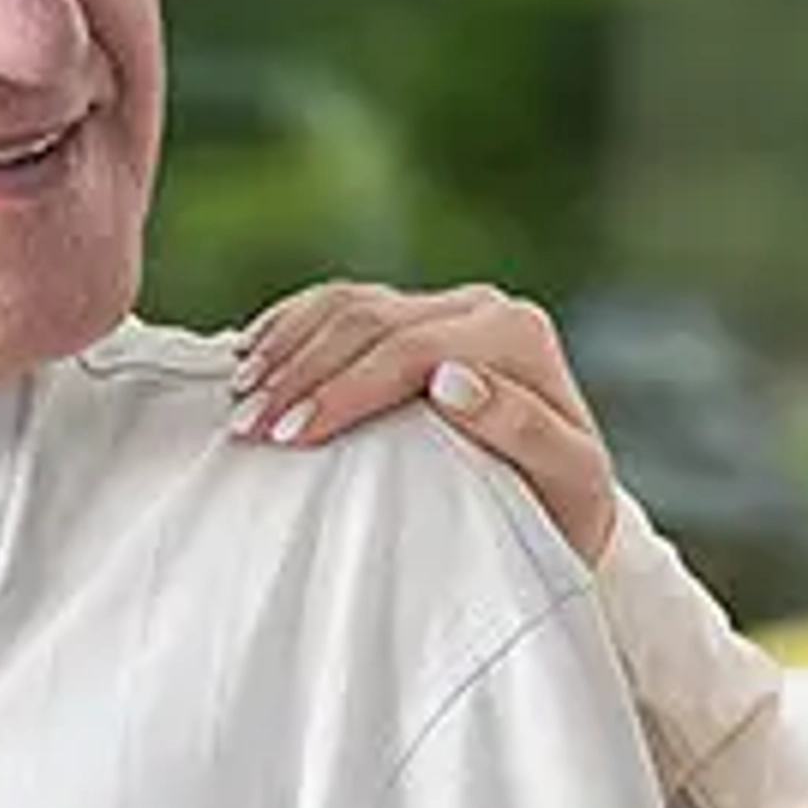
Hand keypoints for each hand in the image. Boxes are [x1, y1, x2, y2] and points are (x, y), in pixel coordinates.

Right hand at [226, 279, 620, 565]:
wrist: (565, 501)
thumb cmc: (564, 505)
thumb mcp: (567, 481)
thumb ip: (523, 430)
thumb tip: (452, 380)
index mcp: (517, 336)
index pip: (414, 349)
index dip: (347, 389)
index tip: (293, 438)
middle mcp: (482, 308)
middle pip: (371, 320)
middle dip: (301, 372)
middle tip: (247, 427)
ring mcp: (444, 306)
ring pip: (348, 303)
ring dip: (286, 347)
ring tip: (239, 396)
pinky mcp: (413, 317)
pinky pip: (339, 303)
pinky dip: (290, 326)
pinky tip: (250, 354)